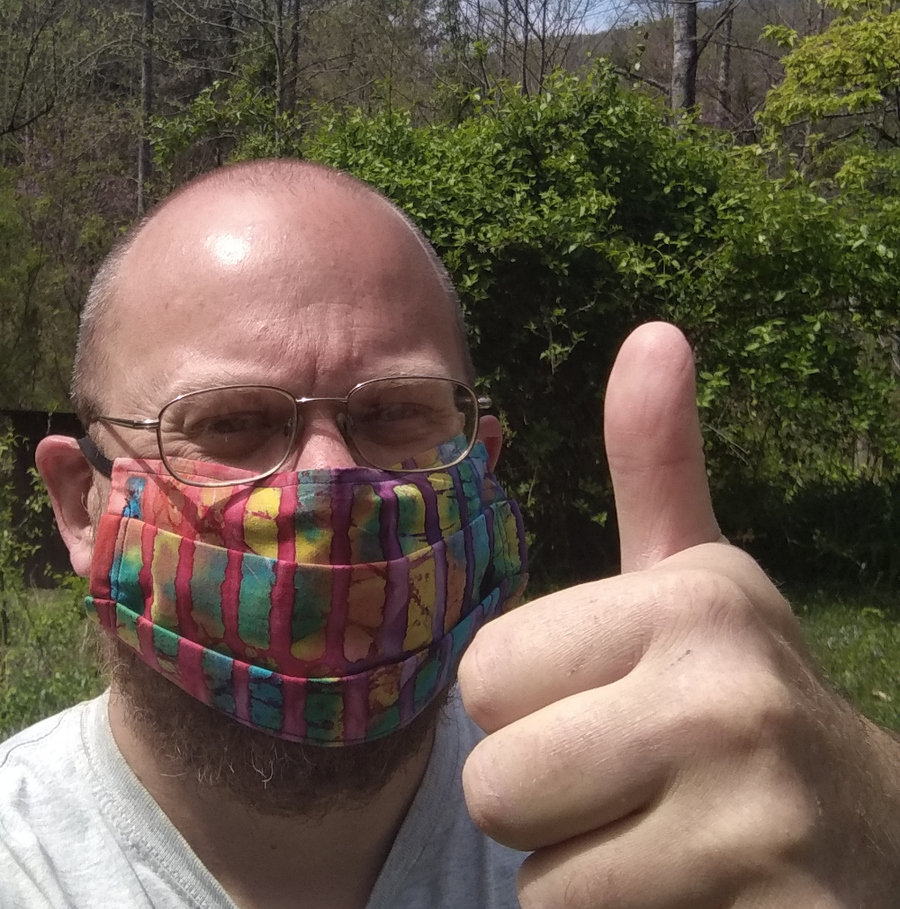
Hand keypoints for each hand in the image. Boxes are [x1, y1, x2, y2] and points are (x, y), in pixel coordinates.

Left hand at [459, 322, 899, 907]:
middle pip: (496, 781)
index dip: (530, 708)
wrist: (873, 844)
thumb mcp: (696, 582)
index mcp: (695, 598)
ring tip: (667, 846)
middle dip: (546, 799)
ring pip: (535, 879)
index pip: (485, 675)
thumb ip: (658, 464)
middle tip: (636, 790)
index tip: (612, 709)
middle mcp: (733, 694)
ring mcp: (759, 822)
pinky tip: (691, 901)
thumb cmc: (738, 703)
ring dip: (580, 873)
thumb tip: (653, 331)